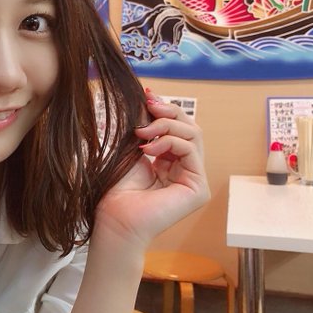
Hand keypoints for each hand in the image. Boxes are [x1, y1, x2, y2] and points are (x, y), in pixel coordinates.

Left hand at [95, 88, 209, 247]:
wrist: (114, 218)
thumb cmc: (116, 189)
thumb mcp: (132, 147)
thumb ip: (144, 125)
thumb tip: (149, 96)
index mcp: (171, 162)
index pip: (178, 127)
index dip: (165, 108)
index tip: (147, 94)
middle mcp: (186, 170)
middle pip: (190, 127)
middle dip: (168, 112)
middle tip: (147, 105)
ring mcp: (194, 180)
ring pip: (193, 135)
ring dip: (166, 126)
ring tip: (142, 133)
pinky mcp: (198, 188)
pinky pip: (190, 150)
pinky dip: (169, 142)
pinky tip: (148, 148)